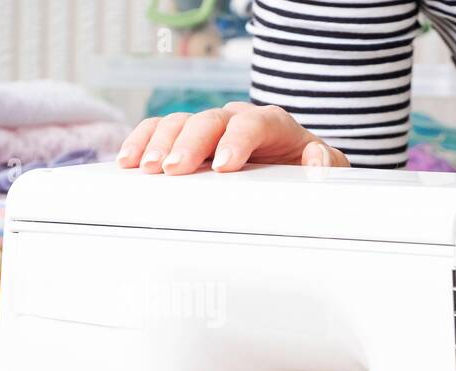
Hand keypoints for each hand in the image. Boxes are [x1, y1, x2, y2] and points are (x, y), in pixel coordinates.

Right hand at [115, 103, 349, 174]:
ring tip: (147, 167)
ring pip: (181, 123)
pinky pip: (160, 131)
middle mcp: (238, 119)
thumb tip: (317, 162)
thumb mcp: (326, 167)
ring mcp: (212, 126)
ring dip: (160, 144)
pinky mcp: (190, 138)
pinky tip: (129, 160)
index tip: (224, 164)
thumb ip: (326, 163)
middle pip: (210, 120)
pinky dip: (143, 142)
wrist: (295, 164)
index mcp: (272, 123)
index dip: (237, 140)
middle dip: (190, 143)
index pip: (253, 123)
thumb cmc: (307, 165)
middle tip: (175, 168)